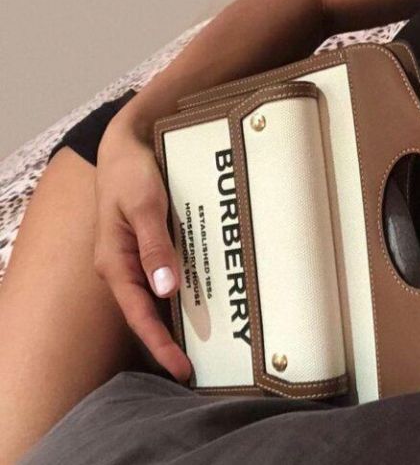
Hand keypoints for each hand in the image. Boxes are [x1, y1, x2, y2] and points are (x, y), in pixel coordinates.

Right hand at [94, 125, 191, 382]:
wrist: (126, 145)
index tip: (182, 369)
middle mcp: (123, 266)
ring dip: (180, 315)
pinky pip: (167, 273)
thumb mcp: (144, 206)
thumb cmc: (130, 173)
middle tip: (204, 362)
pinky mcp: (150, 244)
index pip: (138, 315)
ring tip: (211, 338)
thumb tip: (166, 289)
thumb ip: (154, 246)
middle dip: (172, 339)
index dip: (160, 344)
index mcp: (114, 263)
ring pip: (159, 295)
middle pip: (148, 312)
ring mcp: (136, 256)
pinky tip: (207, 294)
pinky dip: (185, 286)